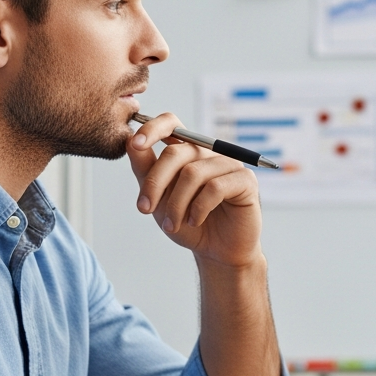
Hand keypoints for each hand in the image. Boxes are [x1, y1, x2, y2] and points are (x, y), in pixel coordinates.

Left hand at [126, 113, 262, 267]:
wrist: (215, 251)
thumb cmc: (187, 222)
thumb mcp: (158, 198)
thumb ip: (145, 169)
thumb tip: (129, 141)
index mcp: (187, 152)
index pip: (171, 123)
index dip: (152, 128)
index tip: (136, 145)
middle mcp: (208, 153)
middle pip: (176, 153)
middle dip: (155, 183)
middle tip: (145, 209)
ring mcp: (228, 165)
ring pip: (193, 173)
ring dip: (176, 204)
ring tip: (172, 225)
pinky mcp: (245, 181)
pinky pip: (215, 188)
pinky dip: (199, 208)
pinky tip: (195, 221)